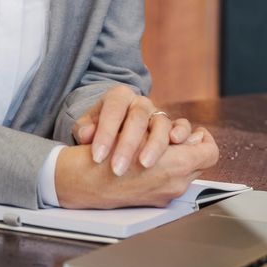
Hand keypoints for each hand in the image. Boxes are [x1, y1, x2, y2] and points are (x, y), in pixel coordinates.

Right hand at [55, 126, 219, 209]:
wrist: (81, 183)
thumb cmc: (105, 156)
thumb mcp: (138, 134)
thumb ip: (173, 136)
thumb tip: (193, 137)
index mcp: (176, 165)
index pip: (209, 151)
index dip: (203, 139)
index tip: (193, 133)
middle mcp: (175, 183)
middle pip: (201, 163)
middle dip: (191, 149)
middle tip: (179, 140)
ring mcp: (166, 194)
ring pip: (187, 174)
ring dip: (178, 160)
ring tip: (162, 151)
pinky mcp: (154, 201)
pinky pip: (171, 184)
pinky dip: (165, 173)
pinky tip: (148, 164)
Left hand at [73, 87, 192, 174]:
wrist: (117, 126)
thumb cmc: (99, 128)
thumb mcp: (87, 126)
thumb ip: (85, 128)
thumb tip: (86, 134)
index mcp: (119, 97)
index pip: (113, 110)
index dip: (105, 134)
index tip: (97, 157)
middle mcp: (141, 103)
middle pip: (137, 118)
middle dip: (127, 145)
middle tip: (117, 169)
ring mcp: (158, 114)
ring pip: (161, 123)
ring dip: (154, 145)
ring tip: (145, 164)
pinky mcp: (172, 126)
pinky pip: (181, 126)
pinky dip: (181, 133)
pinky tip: (176, 144)